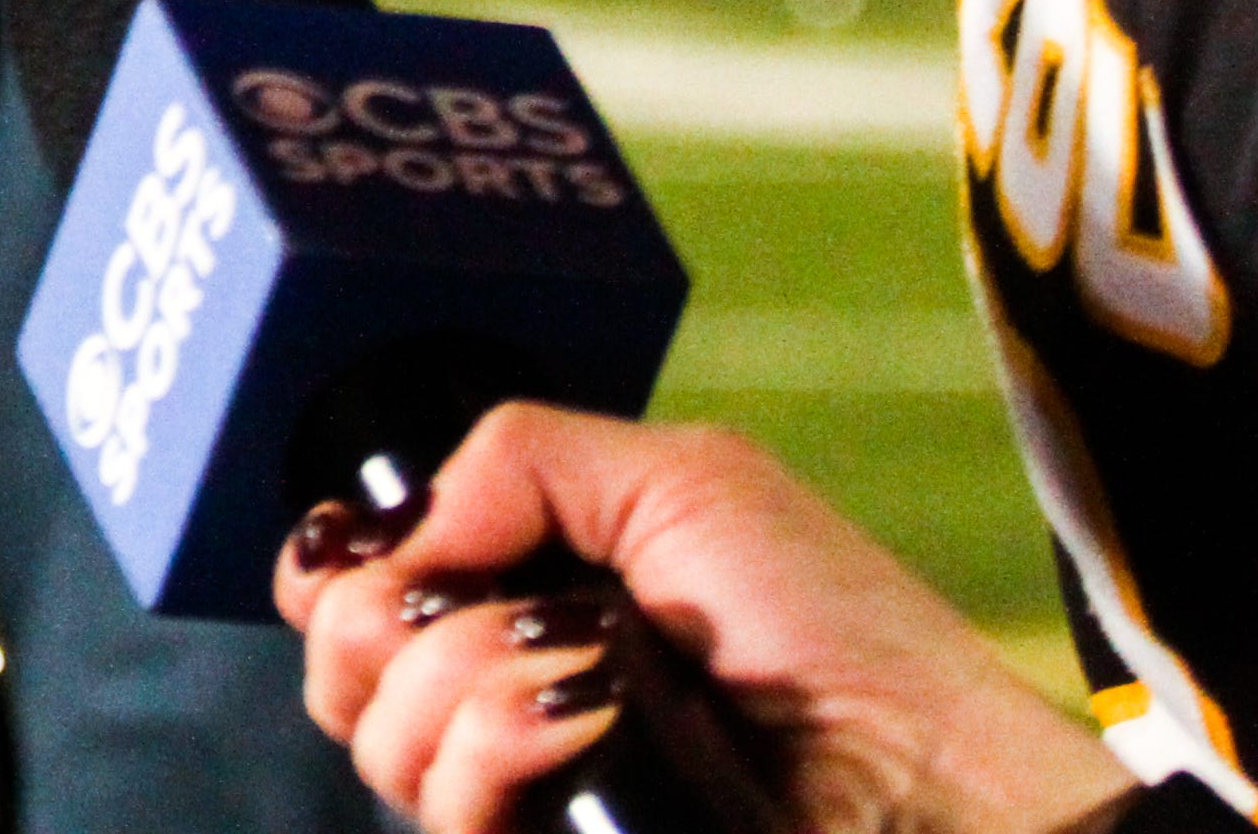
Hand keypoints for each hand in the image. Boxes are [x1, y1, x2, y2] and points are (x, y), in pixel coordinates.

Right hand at [277, 405, 1123, 833]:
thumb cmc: (831, 625)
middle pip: (338, 667)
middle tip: (488, 608)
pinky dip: (494, 750)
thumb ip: (515, 459)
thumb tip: (392, 537)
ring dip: (464, 686)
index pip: (348, 590)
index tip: (374, 557)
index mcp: (518, 592)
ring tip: (582, 674)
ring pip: (382, 743)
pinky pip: (448, 815)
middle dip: (383, 622)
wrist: (921, 774)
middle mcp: (499, 692)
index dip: (336, 573)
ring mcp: (519, 785)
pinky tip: (580, 721)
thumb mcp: (677, 477)